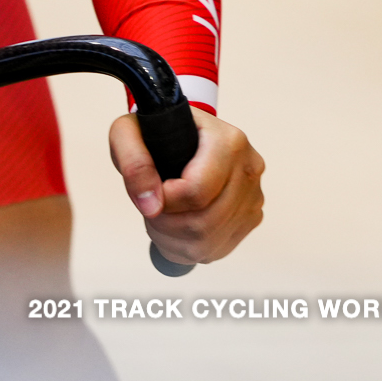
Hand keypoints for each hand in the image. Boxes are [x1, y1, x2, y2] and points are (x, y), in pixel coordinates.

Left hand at [108, 107, 263, 265]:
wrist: (179, 132)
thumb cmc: (158, 130)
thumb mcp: (128, 132)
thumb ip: (134, 162)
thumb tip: (150, 205)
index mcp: (228, 141)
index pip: (197, 192)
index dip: (164, 203)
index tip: (148, 194)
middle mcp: (248, 169)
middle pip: (204, 222)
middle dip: (165, 224)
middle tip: (148, 209)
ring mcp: (253, 196)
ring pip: (209, 242)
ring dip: (172, 240)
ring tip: (158, 219)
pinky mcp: (250, 218)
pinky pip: (217, 250)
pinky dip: (187, 248)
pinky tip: (174, 229)